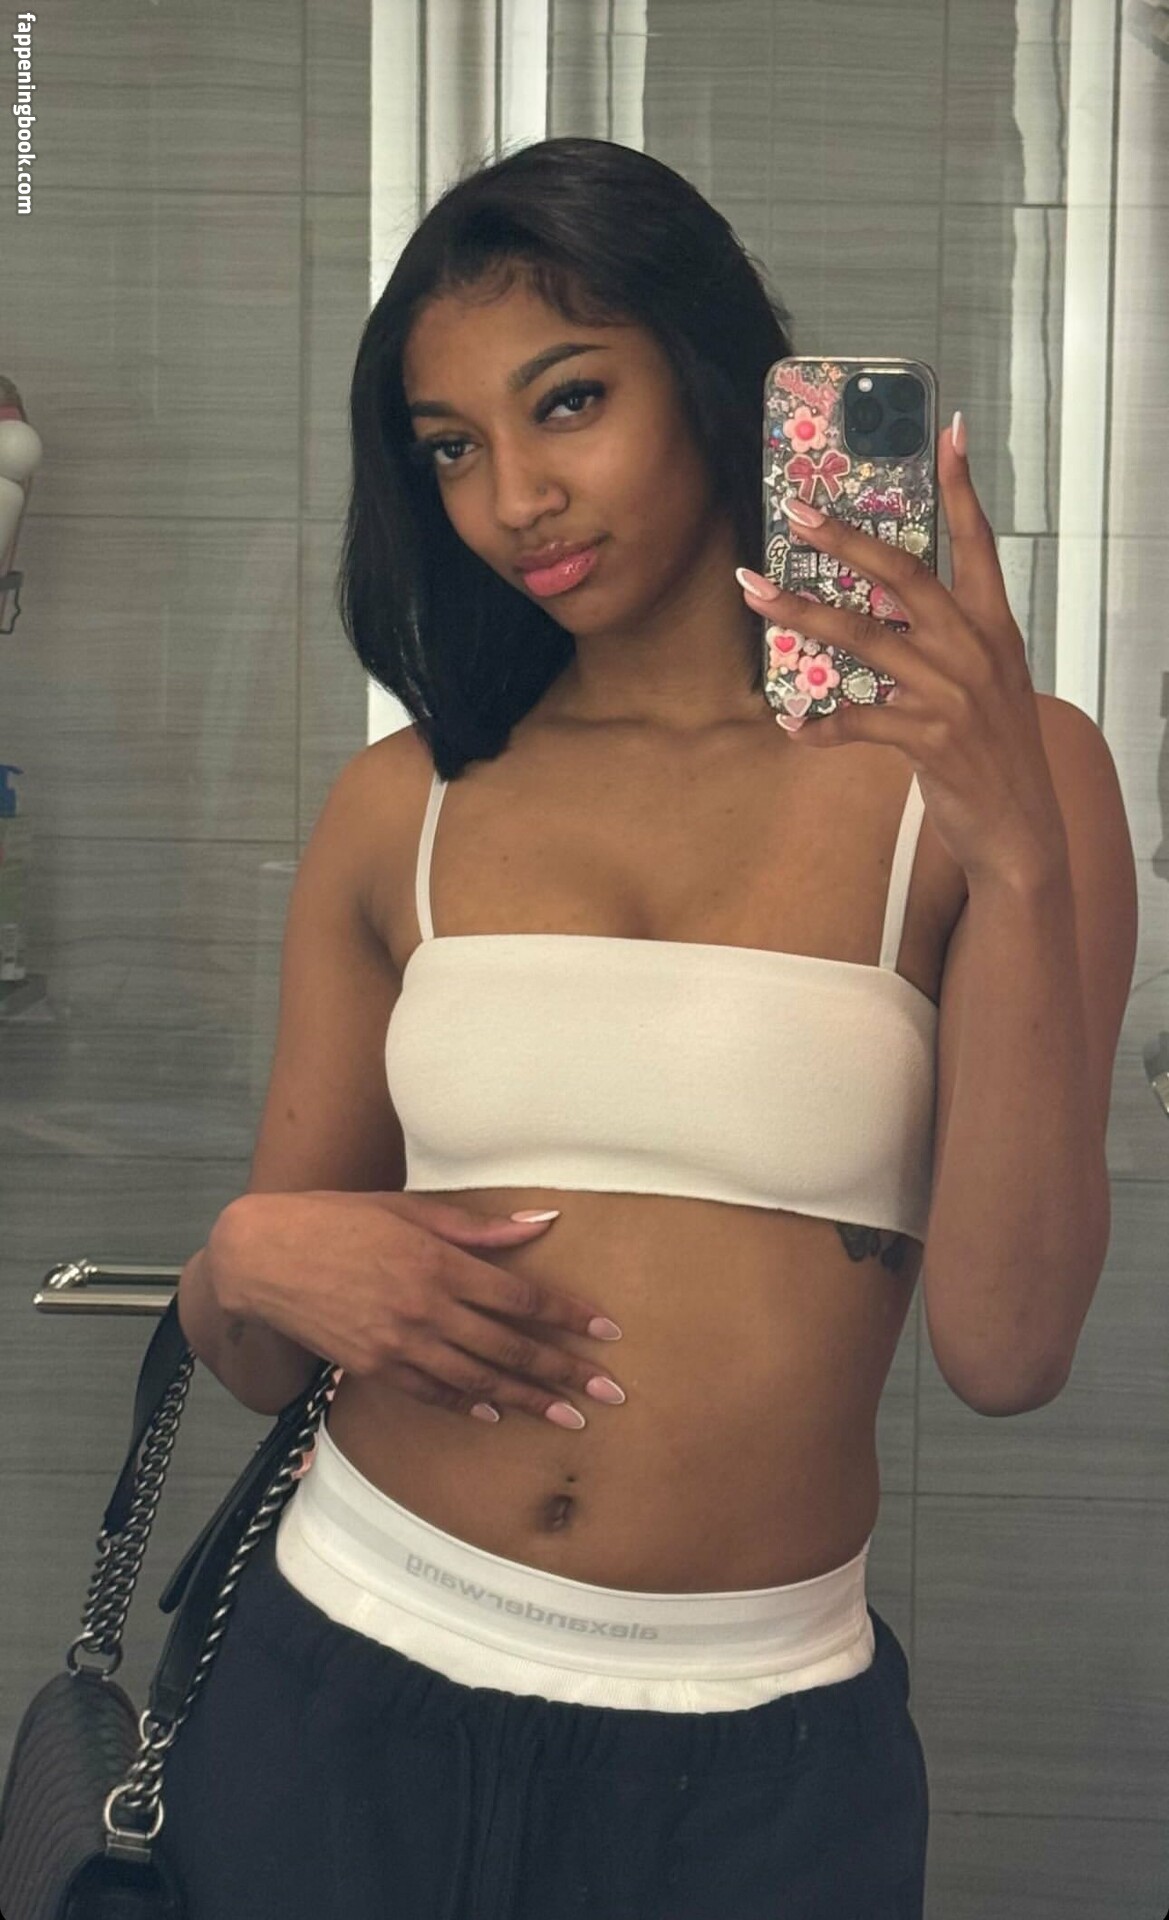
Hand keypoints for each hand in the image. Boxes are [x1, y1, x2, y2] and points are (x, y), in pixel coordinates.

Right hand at [211, 1191, 624, 1428]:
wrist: (264, 1257)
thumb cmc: (337, 1220)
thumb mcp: (409, 1208)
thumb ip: (478, 1226)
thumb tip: (542, 1222)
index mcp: (438, 1263)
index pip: (521, 1297)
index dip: (567, 1315)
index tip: (605, 1331)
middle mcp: (426, 1309)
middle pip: (510, 1346)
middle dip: (565, 1372)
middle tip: (610, 1393)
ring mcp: (399, 1344)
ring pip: (479, 1379)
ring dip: (529, 1400)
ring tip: (569, 1418)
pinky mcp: (374, 1367)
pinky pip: (433, 1392)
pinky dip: (469, 1404)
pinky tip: (498, 1412)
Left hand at [738, 417, 1068, 888]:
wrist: (1020, 827)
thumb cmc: (994, 750)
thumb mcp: (988, 683)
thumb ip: (950, 642)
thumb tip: (890, 614)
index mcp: (993, 627)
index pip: (979, 543)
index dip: (963, 488)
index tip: (948, 433)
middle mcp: (975, 649)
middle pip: (902, 575)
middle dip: (843, 540)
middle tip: (795, 513)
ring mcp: (952, 692)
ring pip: (863, 638)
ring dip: (801, 615)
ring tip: (755, 595)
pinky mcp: (928, 737)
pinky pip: (858, 720)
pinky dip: (820, 726)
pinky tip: (793, 729)